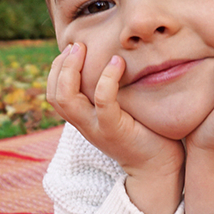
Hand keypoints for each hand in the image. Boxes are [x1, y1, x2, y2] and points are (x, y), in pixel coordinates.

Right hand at [46, 43, 184, 213]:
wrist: (158, 168)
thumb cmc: (146, 132)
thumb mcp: (122, 109)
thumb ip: (112, 92)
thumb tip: (115, 59)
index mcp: (83, 119)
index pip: (54, 93)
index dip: (57, 69)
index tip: (72, 49)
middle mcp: (84, 124)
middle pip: (54, 95)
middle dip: (60, 66)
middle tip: (76, 45)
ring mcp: (97, 129)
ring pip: (66, 100)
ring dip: (70, 70)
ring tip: (85, 49)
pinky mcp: (114, 131)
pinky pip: (102, 102)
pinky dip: (106, 80)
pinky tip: (117, 62)